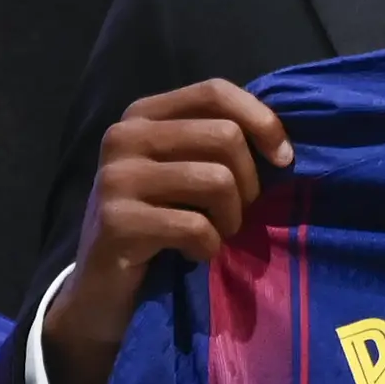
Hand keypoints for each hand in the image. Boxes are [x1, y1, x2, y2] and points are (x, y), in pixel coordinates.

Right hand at [44, 81, 295, 383]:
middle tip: (234, 216)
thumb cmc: (155, 228)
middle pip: (225, 136)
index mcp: (142, 116)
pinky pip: (196, 227)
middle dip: (248, 183)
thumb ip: (214, 144)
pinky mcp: (117, 221)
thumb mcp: (181, 173)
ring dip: (230, 219)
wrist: (100, 291)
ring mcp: (116, 178)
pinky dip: (208, 248)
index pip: (215, 92)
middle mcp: (124, 136)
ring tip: (214, 236)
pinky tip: (191, 255)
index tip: (284, 160)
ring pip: (217, 180)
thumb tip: (281, 141)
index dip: (262, 121)